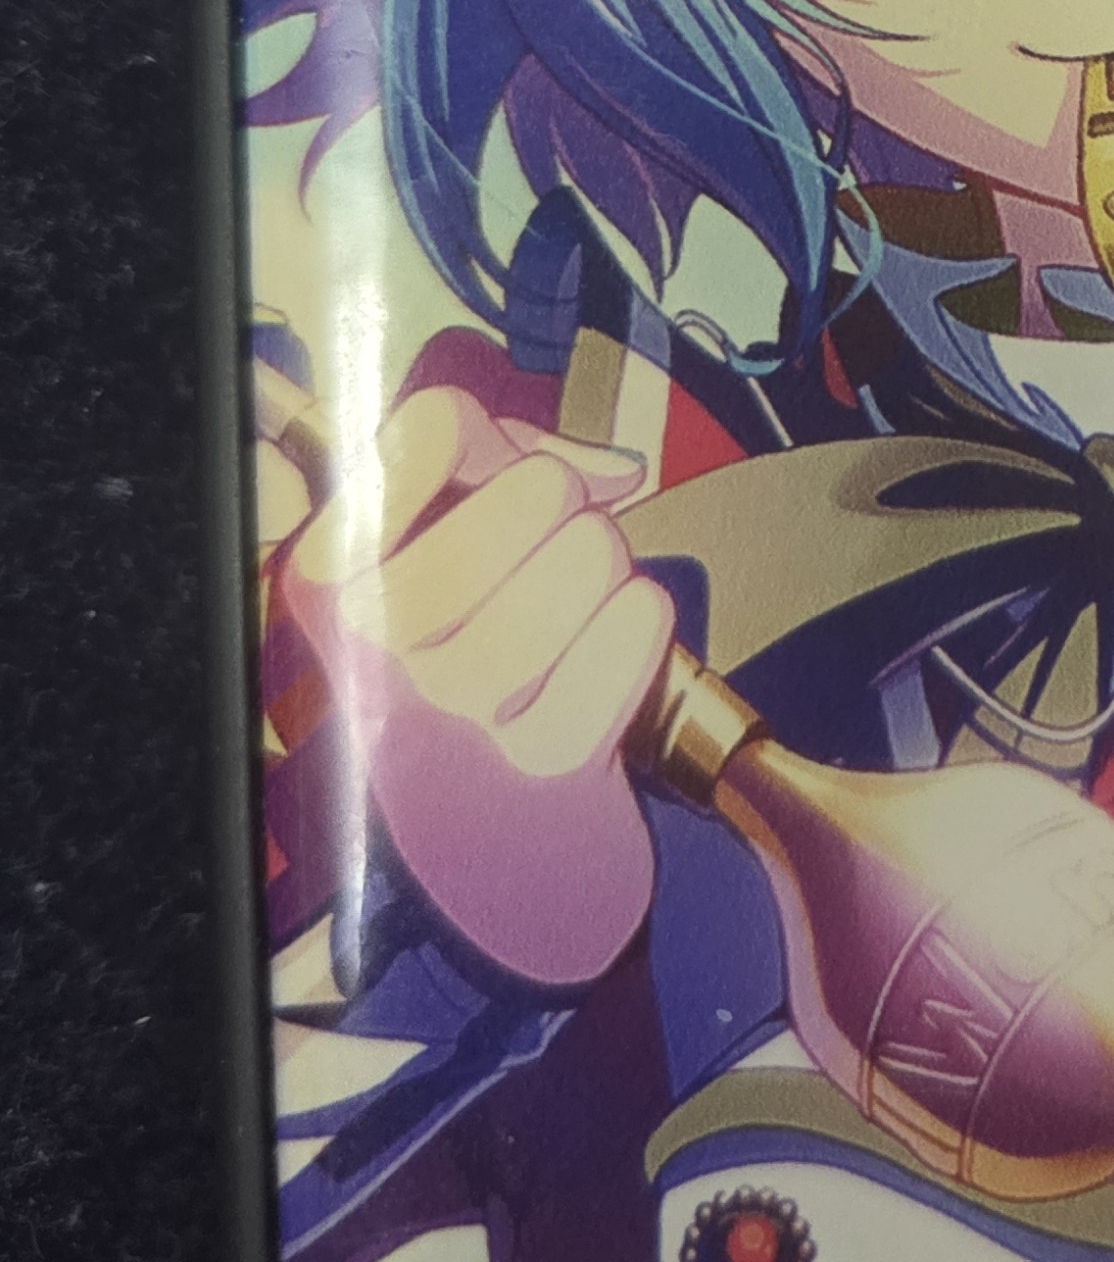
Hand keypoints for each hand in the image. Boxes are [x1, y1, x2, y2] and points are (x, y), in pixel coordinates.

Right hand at [281, 383, 675, 988]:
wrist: (477, 835)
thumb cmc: (464, 647)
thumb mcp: (436, 539)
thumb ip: (497, 459)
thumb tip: (613, 469)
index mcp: (327, 574)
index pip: (437, 426)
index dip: (490, 445)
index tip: (477, 492)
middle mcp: (369, 644)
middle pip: (542, 487)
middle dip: (566, 509)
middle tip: (540, 564)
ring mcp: (452, 712)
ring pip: (594, 553)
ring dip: (606, 570)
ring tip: (572, 613)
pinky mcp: (542, 767)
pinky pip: (635, 627)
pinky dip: (639, 627)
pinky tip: (608, 651)